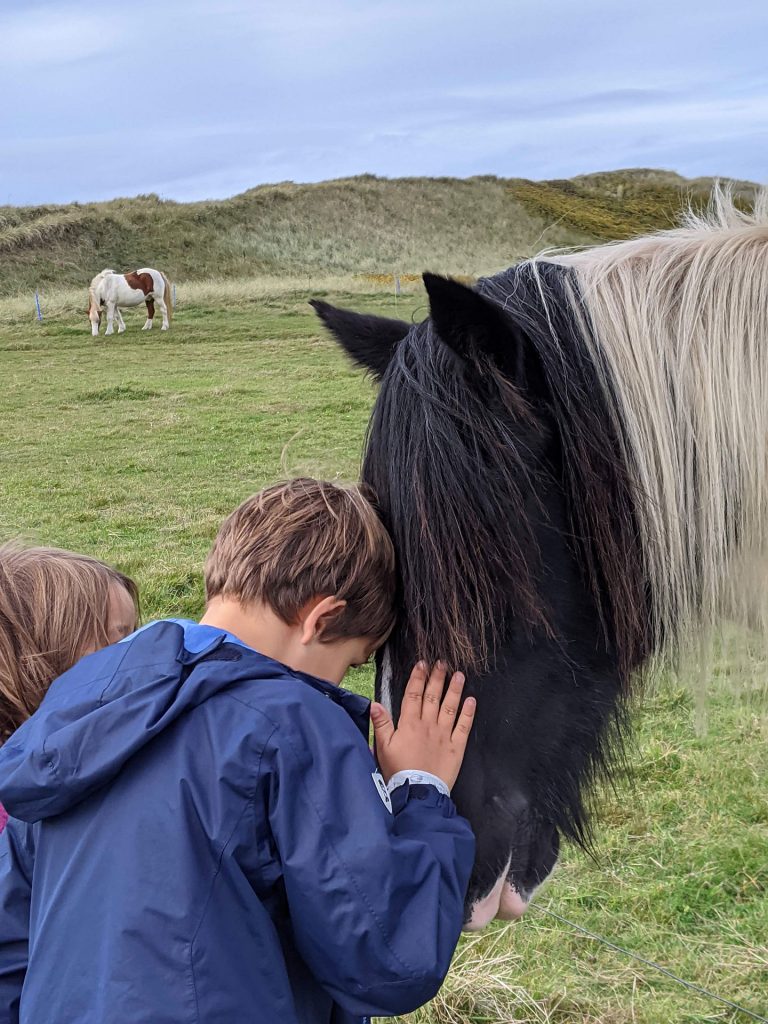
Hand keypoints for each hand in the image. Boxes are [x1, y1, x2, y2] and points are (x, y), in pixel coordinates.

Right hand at [370, 662, 475, 791]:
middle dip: (437, 678)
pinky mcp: (456, 746)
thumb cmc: (398, 771)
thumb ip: (381, 725)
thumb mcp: (383, 748)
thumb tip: (375, 704)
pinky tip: (472, 701)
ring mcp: (444, 734)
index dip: (418, 678)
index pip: (413, 695)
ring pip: (450, 707)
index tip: (422, 664)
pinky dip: (468, 713)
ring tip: (459, 675)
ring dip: (455, 690)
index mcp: (409, 724)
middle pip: (433, 696)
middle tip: (442, 663)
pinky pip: (463, 726)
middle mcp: (428, 724)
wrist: (418, 792)